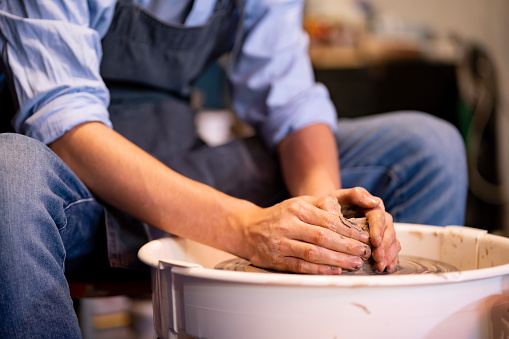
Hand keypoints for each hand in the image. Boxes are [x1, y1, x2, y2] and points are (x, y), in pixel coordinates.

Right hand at [240, 195, 372, 274]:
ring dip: (337, 260)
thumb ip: (321, 205)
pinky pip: (301, 266)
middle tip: (364, 253)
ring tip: (354, 264)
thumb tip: (343, 213)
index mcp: (297, 208)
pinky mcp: (276, 260)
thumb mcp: (298, 202)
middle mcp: (288, 225)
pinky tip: (334, 271)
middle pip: (323, 237)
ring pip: (313, 253)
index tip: (365, 238)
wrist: (248, 228)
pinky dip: (319, 270)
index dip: (349, 231)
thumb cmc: (280, 215)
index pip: (328, 220)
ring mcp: (281, 243)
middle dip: (347, 247)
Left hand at [329, 187, 400, 271]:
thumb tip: (352, 208)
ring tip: (380, 266)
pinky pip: (392, 247)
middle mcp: (378, 215)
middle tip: (378, 258)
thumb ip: (336, 202)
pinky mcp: (381, 238)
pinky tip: (387, 267)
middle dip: (384, 245)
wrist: (327, 212)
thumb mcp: (328, 200)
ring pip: (392, 239)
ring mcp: (381, 227)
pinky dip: (391, 258)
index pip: (378, 216)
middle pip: (388, 229)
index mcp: (369, 204)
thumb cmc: (328, 206)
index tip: (375, 242)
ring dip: (388, 254)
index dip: (378, 230)